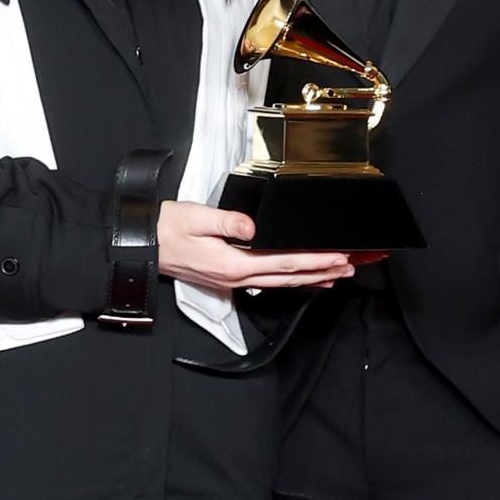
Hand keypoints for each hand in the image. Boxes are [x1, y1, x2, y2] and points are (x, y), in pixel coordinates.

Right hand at [157, 201, 355, 293]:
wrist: (146, 245)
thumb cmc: (168, 230)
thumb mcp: (195, 217)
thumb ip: (227, 221)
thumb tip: (252, 226)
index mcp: (233, 263)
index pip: (284, 262)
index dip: (315, 260)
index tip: (339, 256)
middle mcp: (239, 277)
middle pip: (291, 276)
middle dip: (325, 271)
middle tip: (354, 265)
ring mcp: (236, 280)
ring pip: (284, 282)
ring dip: (315, 278)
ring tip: (341, 274)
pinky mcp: (232, 277)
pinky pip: (271, 281)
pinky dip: (295, 280)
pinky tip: (309, 279)